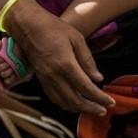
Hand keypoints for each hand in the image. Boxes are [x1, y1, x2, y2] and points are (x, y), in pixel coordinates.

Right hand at [3, 0, 113, 115]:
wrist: (27, 26)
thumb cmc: (53, 27)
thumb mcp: (76, 38)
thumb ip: (87, 60)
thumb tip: (98, 78)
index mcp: (66, 64)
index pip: (86, 88)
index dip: (99, 98)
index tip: (110, 102)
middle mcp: (54, 76)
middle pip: (75, 100)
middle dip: (90, 108)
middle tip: (103, 111)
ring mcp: (45, 79)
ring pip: (63, 102)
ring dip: (78, 109)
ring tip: (91, 109)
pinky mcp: (40, 79)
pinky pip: (53, 98)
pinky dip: (65, 104)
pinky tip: (73, 103)